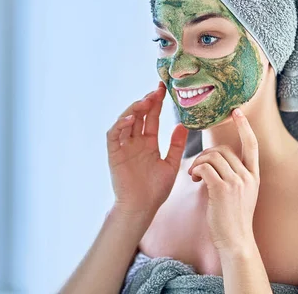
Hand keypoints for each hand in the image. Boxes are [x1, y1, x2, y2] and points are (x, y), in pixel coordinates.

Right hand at [106, 81, 188, 214]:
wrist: (142, 208)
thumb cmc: (156, 190)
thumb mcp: (171, 164)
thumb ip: (176, 145)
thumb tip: (183, 125)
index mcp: (148, 143)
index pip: (152, 118)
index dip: (156, 103)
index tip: (164, 89)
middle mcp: (135, 142)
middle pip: (139, 116)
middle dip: (147, 101)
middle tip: (157, 91)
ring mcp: (124, 147)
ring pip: (126, 121)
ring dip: (134, 109)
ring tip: (146, 101)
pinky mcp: (114, 154)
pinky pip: (114, 136)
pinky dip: (120, 125)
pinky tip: (131, 119)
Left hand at [186, 108, 259, 253]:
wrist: (236, 241)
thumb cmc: (234, 220)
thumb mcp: (243, 194)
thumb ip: (235, 176)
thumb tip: (216, 162)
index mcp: (254, 176)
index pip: (252, 144)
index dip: (245, 126)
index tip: (237, 112)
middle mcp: (247, 176)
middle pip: (224, 149)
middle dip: (207, 153)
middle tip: (199, 167)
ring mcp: (236, 183)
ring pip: (212, 156)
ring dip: (198, 162)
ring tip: (194, 175)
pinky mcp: (222, 190)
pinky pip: (204, 168)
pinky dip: (195, 170)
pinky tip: (194, 179)